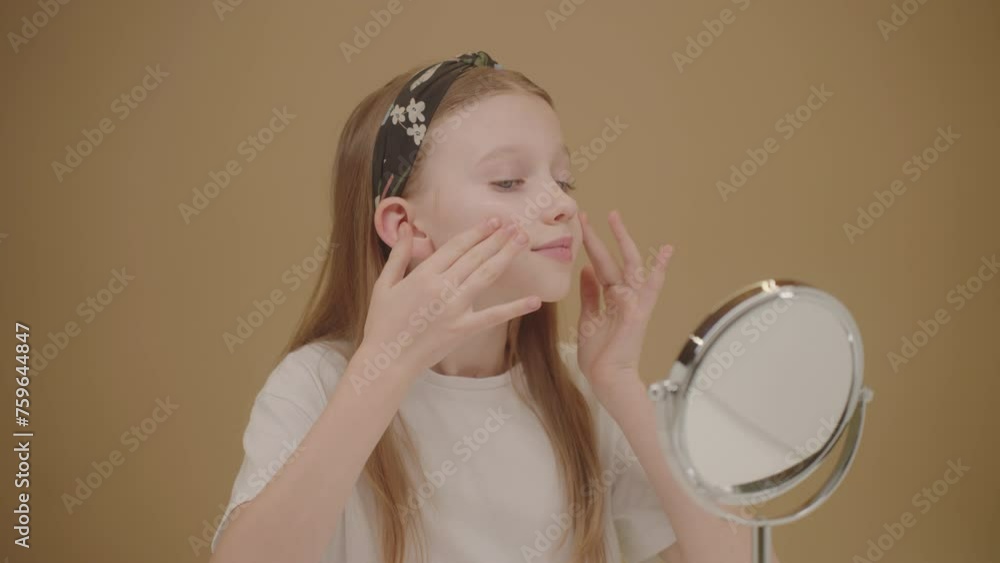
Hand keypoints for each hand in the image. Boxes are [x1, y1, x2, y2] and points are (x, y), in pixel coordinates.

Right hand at [362, 217, 539, 378]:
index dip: (478, 231)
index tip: (494, 220)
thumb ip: (399, 254)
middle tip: (516, 224)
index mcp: (424, 275)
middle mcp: (442, 288)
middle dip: (497, 238)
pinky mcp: (463, 329)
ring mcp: (455, 309)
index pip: (457, 246)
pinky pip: (494, 316)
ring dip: (506, 255)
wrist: (387, 360)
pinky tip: (534, 300)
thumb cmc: (382, 323)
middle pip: (476, 256)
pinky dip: (515, 308)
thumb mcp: (385, 284)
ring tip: (522, 240)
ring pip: (486, 275)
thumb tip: (408, 226)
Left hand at [576, 209, 673, 401]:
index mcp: (611, 299)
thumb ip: (590, 295)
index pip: (602, 266)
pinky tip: (666, 253)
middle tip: (590, 214)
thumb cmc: (599, 356)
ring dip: (622, 241)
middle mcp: (624, 297)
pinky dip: (658, 271)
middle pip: (615, 259)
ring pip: (629, 265)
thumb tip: (587, 270)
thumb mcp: (588, 319)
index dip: (592, 246)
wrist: (606, 379)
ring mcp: (633, 303)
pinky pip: (650, 289)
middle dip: (603, 236)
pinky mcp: (638, 313)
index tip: (583, 226)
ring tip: (614, 218)